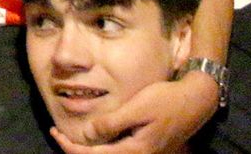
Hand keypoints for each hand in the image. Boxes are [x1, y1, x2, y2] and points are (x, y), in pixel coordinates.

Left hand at [49, 71, 218, 153]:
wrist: (195, 101)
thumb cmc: (165, 101)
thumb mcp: (136, 109)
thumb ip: (112, 123)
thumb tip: (89, 136)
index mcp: (136, 151)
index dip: (70, 147)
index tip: (54, 133)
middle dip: (76, 151)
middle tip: (57, 135)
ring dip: (89, 150)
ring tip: (71, 137)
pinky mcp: (147, 148)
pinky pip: (119, 152)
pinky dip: (102, 147)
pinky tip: (95, 135)